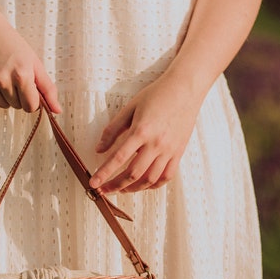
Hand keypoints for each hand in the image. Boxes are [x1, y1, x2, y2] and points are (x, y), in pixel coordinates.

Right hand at [0, 2, 60, 112]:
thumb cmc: (12, 45)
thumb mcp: (34, 63)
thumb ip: (48, 89)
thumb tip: (57, 111)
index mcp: (21, 74)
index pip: (31, 107)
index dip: (32, 99)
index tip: (28, 88)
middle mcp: (2, 79)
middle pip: (17, 106)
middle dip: (18, 96)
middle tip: (13, 76)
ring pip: (3, 106)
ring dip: (5, 97)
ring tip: (2, 76)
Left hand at [89, 72, 201, 192]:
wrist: (185, 89)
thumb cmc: (157, 95)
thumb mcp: (130, 108)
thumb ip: (113, 130)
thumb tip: (99, 149)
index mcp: (141, 131)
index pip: (118, 158)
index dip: (104, 173)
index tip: (94, 183)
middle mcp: (156, 144)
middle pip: (133, 174)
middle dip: (116, 185)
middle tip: (104, 190)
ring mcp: (169, 151)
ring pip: (149, 180)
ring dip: (133, 188)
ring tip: (122, 188)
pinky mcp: (178, 153)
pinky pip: (166, 177)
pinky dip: (153, 185)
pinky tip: (143, 184)